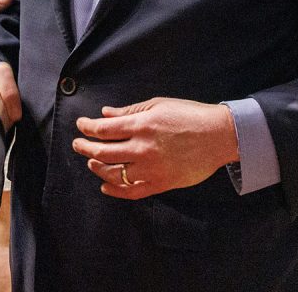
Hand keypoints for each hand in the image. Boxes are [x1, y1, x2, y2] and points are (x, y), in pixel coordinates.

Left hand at [71, 98, 238, 199]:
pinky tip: (105, 185)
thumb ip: (129, 111)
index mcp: (141, 125)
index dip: (87, 128)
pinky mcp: (161, 183)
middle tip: (78, 144)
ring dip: (97, 168)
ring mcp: (151, 168)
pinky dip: (115, 190)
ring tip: (91, 162)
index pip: (103, 130)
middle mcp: (143, 148)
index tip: (80, 125)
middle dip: (85, 148)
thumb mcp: (158, 105)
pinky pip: (132, 191)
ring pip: (114, 173)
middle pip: (103, 152)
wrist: (219, 136)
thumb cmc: (189, 115)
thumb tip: (105, 114)